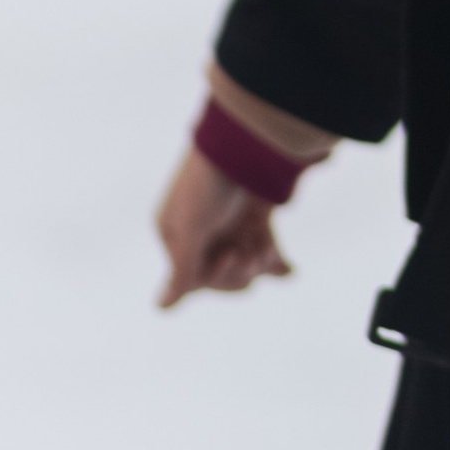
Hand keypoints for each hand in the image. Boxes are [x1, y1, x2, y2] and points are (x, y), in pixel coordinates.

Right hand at [155, 143, 289, 305]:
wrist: (248, 139)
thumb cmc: (210, 183)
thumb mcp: (192, 228)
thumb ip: (182, 271)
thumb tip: (159, 309)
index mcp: (174, 235)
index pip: (193, 278)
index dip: (215, 274)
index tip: (230, 254)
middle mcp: (200, 234)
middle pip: (219, 276)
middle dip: (237, 270)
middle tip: (248, 252)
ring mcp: (229, 227)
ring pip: (244, 266)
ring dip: (257, 262)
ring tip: (265, 249)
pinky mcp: (255, 219)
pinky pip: (266, 253)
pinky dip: (278, 264)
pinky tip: (289, 270)